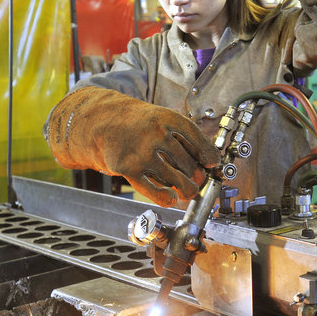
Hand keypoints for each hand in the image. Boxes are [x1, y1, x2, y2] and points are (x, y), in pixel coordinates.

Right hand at [46, 86, 221, 206]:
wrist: (103, 122)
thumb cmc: (139, 124)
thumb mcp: (163, 121)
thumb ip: (186, 139)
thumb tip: (208, 165)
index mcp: (167, 118)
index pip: (196, 138)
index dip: (208, 154)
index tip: (212, 163)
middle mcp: (156, 134)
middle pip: (187, 163)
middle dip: (194, 175)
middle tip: (195, 178)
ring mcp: (142, 152)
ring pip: (175, 179)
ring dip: (183, 187)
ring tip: (184, 188)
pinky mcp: (129, 169)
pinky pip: (155, 190)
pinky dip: (167, 197)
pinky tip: (171, 197)